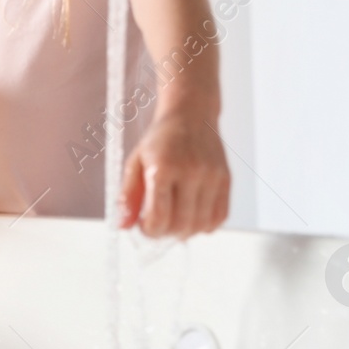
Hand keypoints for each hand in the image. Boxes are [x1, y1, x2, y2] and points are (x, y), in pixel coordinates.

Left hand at [119, 111, 230, 238]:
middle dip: (165, 233)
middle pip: (181, 224)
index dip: (149, 230)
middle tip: (157, 226)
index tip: (143, 227)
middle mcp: (191, 172)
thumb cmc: (160, 140)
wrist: (191, 114)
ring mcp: (212, 177)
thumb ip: (128, 196)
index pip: (159, 216)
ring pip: (201, 225)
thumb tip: (122, 226)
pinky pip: (219, 217)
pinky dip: (205, 225)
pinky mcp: (226, 179)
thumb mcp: (135, 162)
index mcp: (164, 167)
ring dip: (185, 232)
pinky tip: (192, 216)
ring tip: (174, 222)